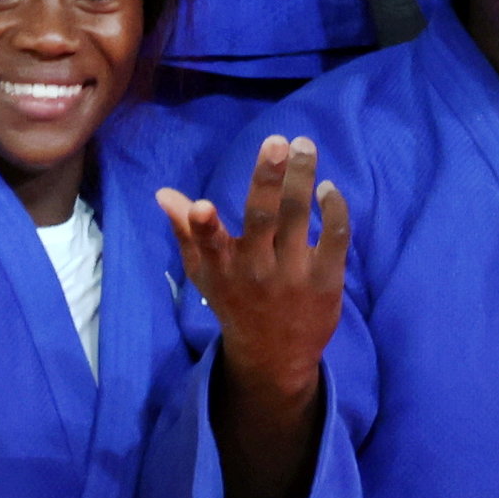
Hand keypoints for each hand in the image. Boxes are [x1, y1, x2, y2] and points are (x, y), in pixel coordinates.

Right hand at [158, 135, 348, 393]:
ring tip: (304, 145)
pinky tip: (328, 188)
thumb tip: (164, 193)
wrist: (275, 356)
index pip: (208, 244)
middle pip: (263, 218)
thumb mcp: (204, 274)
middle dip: (269, 179)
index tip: (201, 206)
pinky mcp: (325, 279)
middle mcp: (256, 269)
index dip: (203, 226)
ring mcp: (293, 274)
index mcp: (222, 266)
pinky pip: (335, 237)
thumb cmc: (235, 303)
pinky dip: (334, 209)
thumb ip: (186, 232)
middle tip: (278, 141)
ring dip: (302, 178)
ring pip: (299, 217)